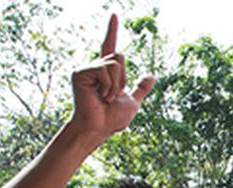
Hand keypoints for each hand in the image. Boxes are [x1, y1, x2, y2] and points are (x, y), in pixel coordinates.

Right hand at [69, 15, 154, 142]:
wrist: (99, 128)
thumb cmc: (112, 119)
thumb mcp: (132, 102)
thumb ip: (140, 89)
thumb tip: (152, 76)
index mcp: (106, 73)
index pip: (110, 46)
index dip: (112, 30)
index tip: (114, 15)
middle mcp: (95, 67)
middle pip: (119, 55)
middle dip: (122, 79)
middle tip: (112, 96)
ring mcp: (87, 69)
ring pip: (114, 62)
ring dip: (116, 84)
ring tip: (105, 97)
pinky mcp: (81, 72)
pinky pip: (105, 69)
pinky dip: (108, 85)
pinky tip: (100, 96)